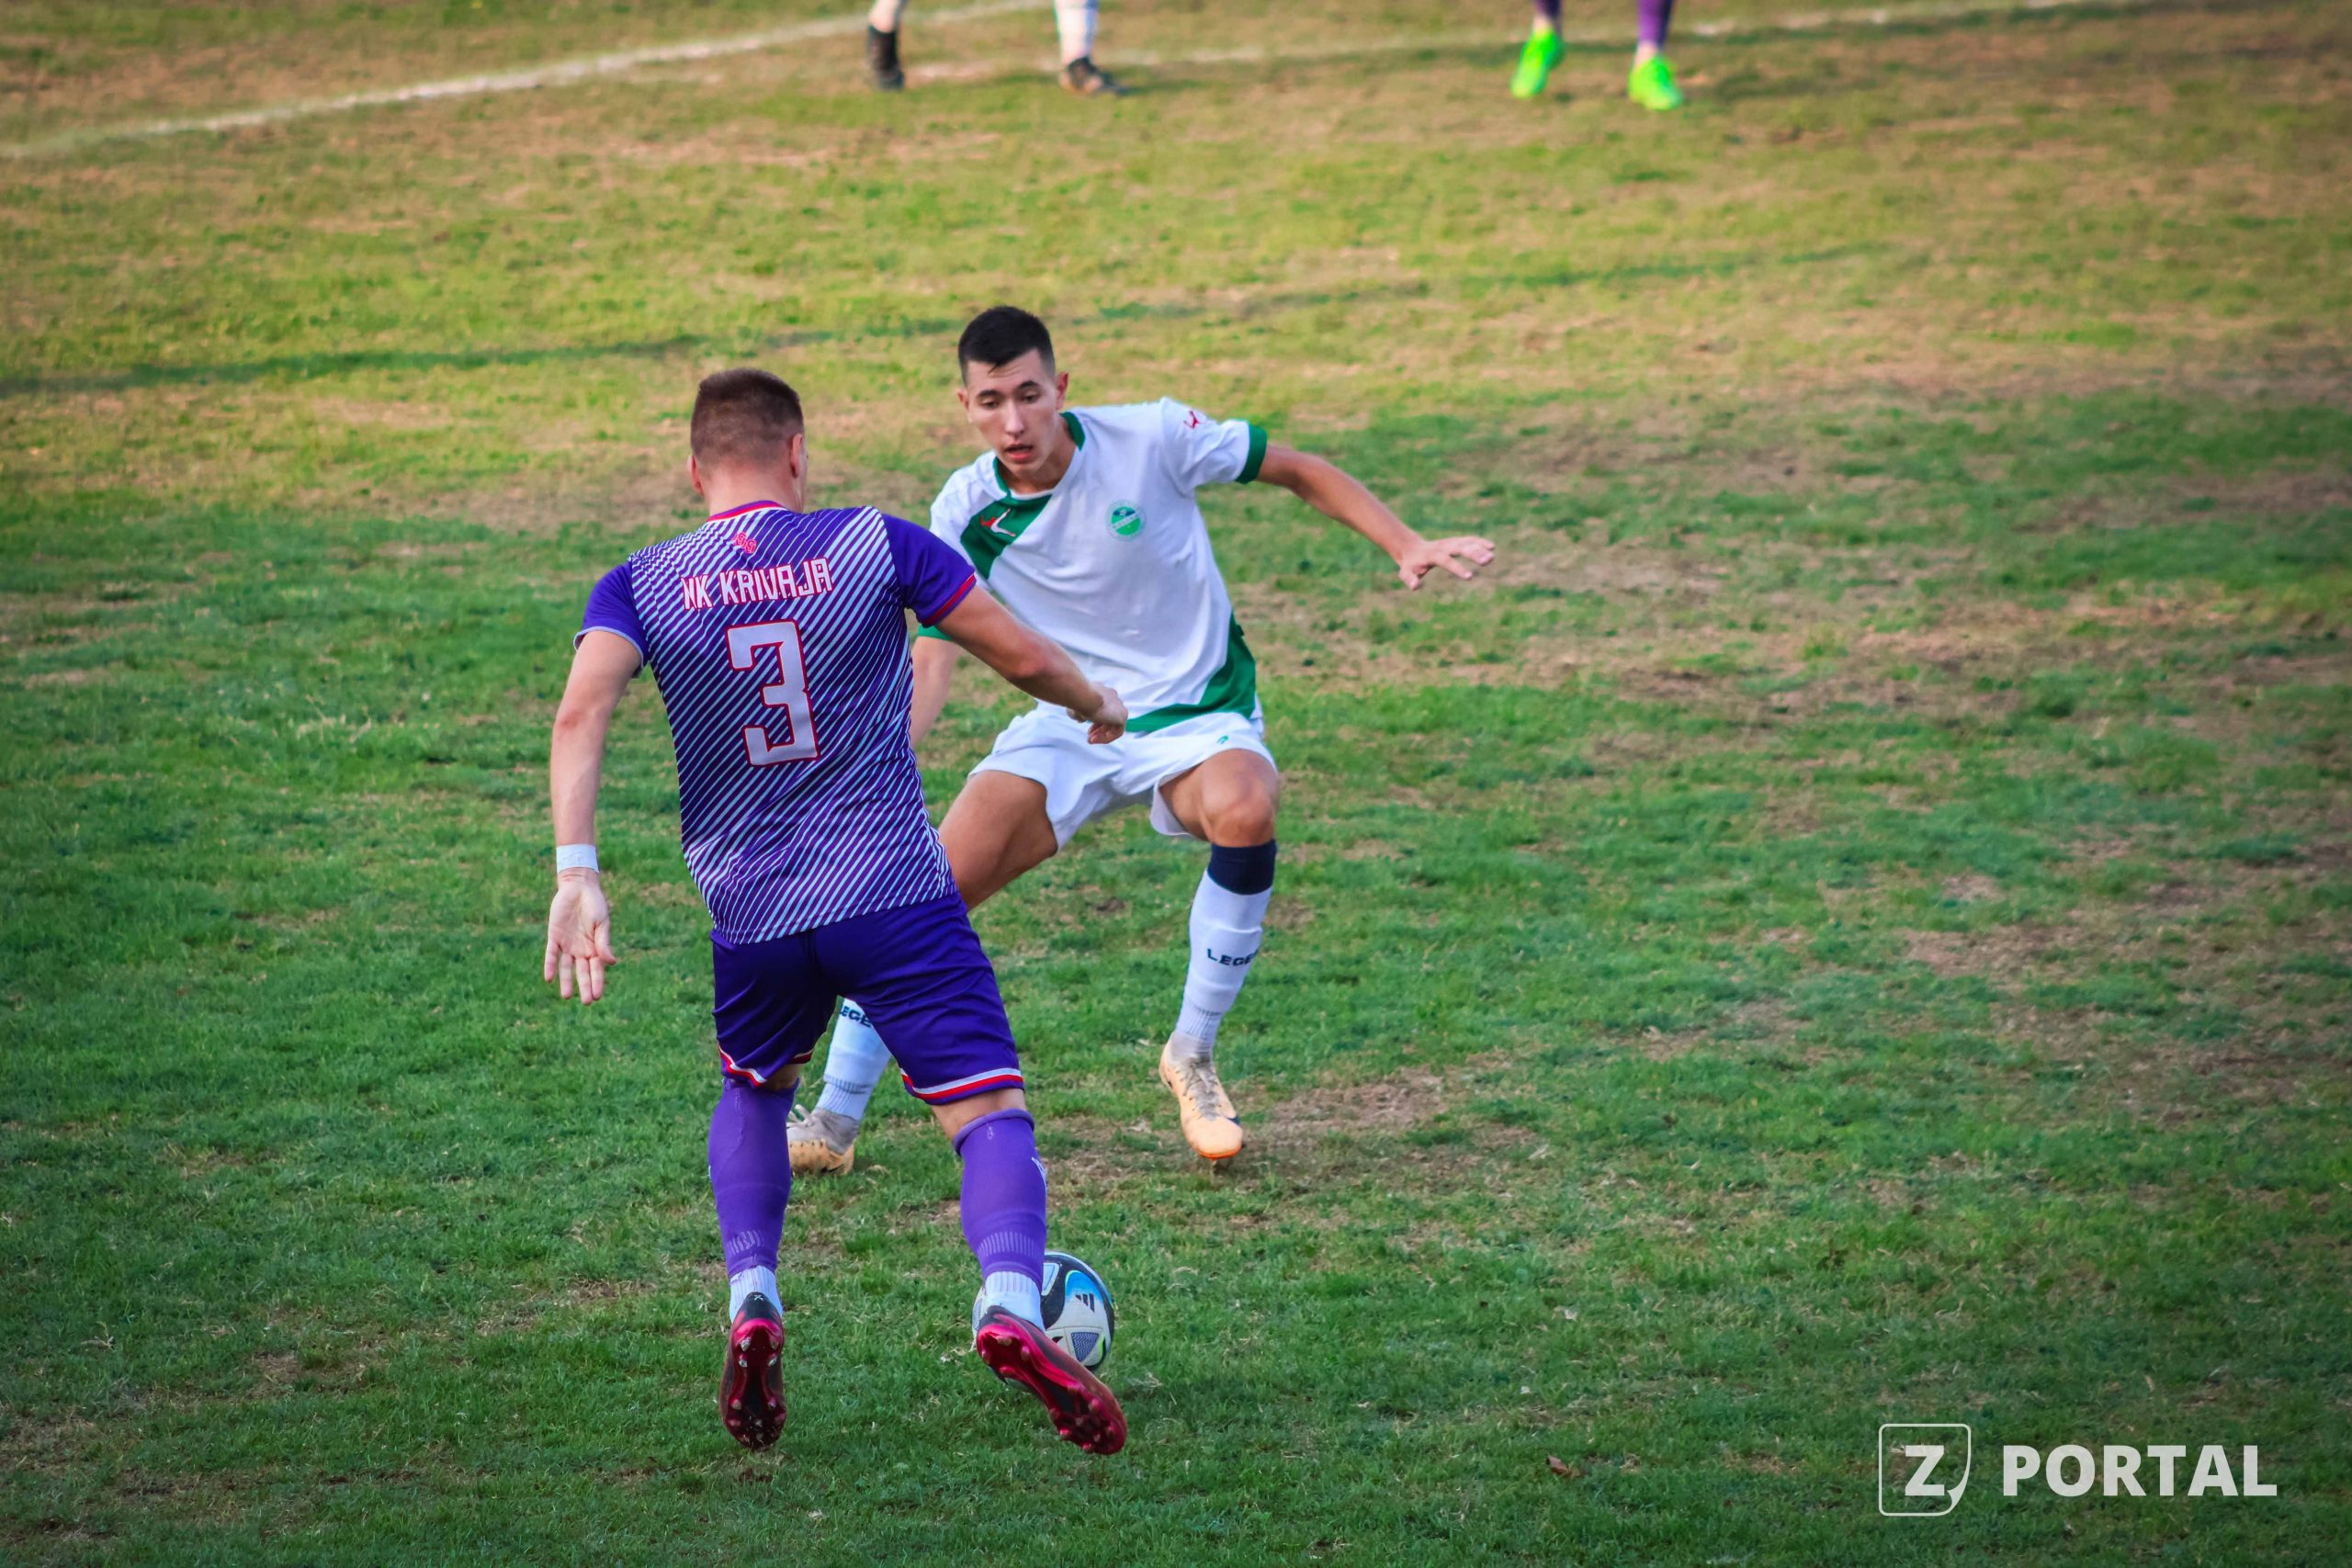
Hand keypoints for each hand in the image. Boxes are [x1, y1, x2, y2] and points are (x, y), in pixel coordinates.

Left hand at [543, 872, 616, 1004]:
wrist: (578, 887)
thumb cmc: (595, 904)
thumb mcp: (602, 923)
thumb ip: (604, 942)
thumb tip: (612, 962)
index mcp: (596, 947)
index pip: (597, 969)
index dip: (597, 982)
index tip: (597, 996)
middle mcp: (581, 950)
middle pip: (582, 972)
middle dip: (584, 986)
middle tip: (585, 1002)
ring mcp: (567, 945)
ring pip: (566, 967)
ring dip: (566, 981)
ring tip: (567, 996)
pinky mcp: (554, 937)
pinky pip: (551, 955)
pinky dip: (551, 966)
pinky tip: (549, 978)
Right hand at [1070, 685, 1126, 744]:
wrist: (1083, 696)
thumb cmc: (1076, 700)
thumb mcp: (1075, 707)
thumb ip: (1080, 712)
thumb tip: (1080, 719)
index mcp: (1103, 693)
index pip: (1103, 709)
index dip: (1096, 722)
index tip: (1087, 731)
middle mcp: (1113, 697)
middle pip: (1110, 718)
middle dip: (1099, 730)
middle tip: (1089, 738)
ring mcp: (1119, 706)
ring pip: (1114, 726)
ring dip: (1102, 735)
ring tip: (1090, 741)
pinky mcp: (1122, 716)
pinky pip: (1117, 732)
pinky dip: (1106, 737)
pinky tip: (1095, 739)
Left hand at [1395, 534, 1495, 589]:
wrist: (1412, 548)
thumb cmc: (1410, 564)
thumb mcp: (1405, 573)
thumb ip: (1410, 579)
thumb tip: (1416, 587)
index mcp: (1431, 555)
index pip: (1446, 560)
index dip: (1457, 568)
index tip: (1470, 577)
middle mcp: (1443, 546)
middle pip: (1460, 547)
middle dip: (1474, 553)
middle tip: (1488, 560)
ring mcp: (1450, 542)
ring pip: (1466, 542)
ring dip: (1480, 548)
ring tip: (1492, 557)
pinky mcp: (1455, 542)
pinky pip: (1469, 540)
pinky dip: (1479, 542)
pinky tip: (1492, 547)